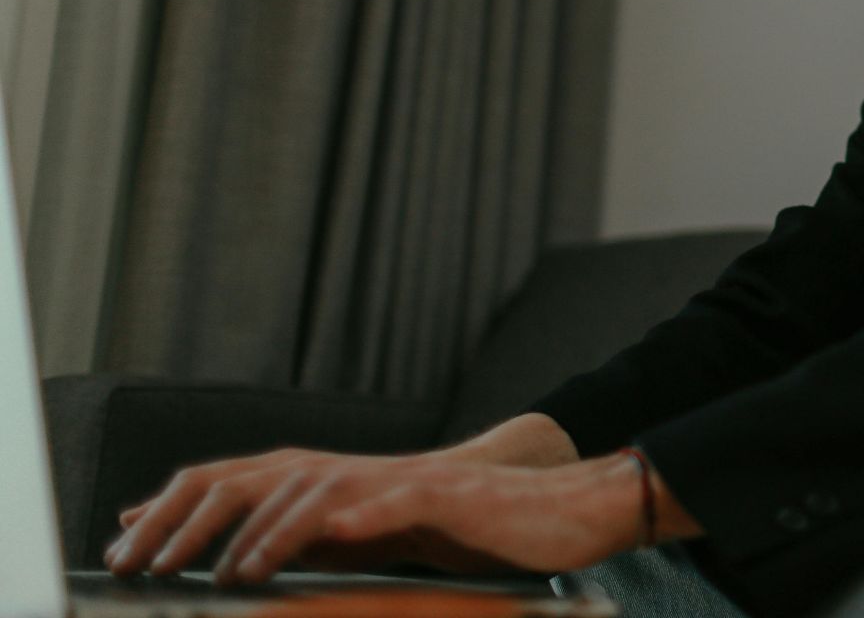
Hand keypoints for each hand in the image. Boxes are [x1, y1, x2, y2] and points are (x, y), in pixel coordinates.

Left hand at [105, 449, 646, 584]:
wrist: (555, 511)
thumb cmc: (468, 529)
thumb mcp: (375, 536)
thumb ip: (309, 537)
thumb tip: (235, 556)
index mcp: (337, 484)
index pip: (240, 483)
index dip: (177, 508)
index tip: (125, 543)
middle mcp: (360, 473)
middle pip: (260, 480)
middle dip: (197, 520)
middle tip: (151, 563)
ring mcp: (403, 481)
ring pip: (320, 493)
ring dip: (271, 531)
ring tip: (237, 571)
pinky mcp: (448, 497)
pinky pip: (397, 501)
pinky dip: (361, 516)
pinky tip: (334, 533)